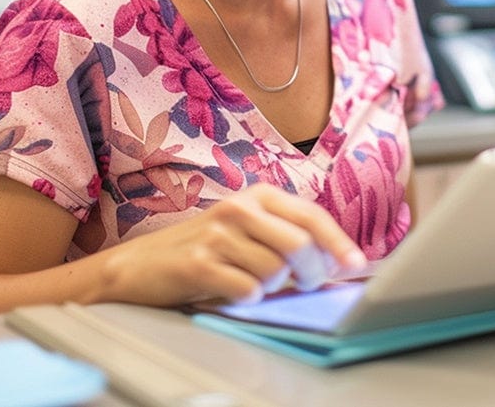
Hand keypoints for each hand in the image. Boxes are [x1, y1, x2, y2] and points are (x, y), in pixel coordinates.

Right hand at [97, 183, 366, 306]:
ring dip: (272, 287)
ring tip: (253, 282)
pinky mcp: (198, 262)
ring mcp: (218, 234)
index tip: (356, 264)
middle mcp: (240, 207)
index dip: (337, 242)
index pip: (311, 215)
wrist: (139, 265)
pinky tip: (233, 291)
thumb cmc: (204, 250)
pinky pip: (246, 290)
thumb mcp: (247, 231)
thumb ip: (286, 237)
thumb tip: (334, 261)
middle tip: (308, 285)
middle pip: (300, 244)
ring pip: (275, 271)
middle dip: (312, 272)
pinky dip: (248, 298)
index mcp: (258, 195)